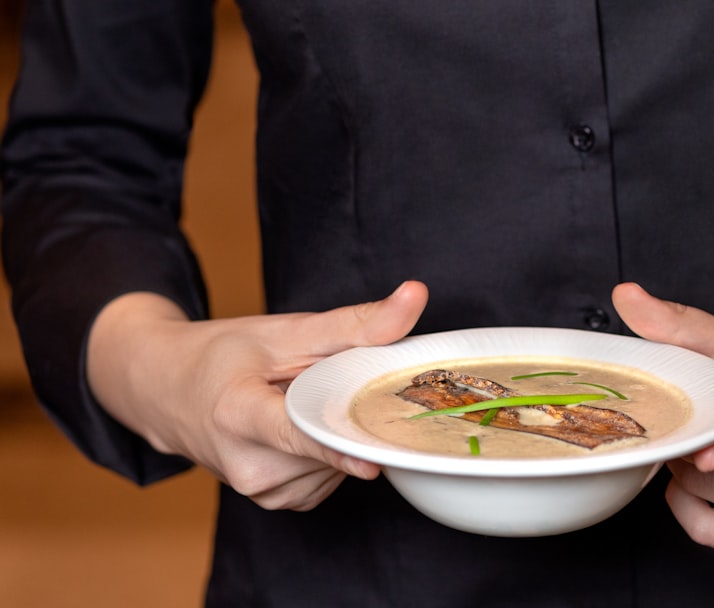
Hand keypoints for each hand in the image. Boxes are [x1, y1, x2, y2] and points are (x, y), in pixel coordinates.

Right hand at [87, 280, 428, 510]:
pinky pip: (331, 474)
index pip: (296, 436)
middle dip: (350, 413)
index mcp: (237, 415)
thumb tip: (416, 297)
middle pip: (332, 443)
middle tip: (327, 381)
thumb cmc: (220, 355)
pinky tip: (305, 425)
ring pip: (339, 461)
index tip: (372, 461)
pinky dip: (330, 448)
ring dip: (339, 430)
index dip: (336, 448)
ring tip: (303, 402)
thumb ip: (355, 322)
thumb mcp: (284, 330)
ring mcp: (264, 490)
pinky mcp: (279, 501)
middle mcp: (249, 465)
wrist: (163, 391)